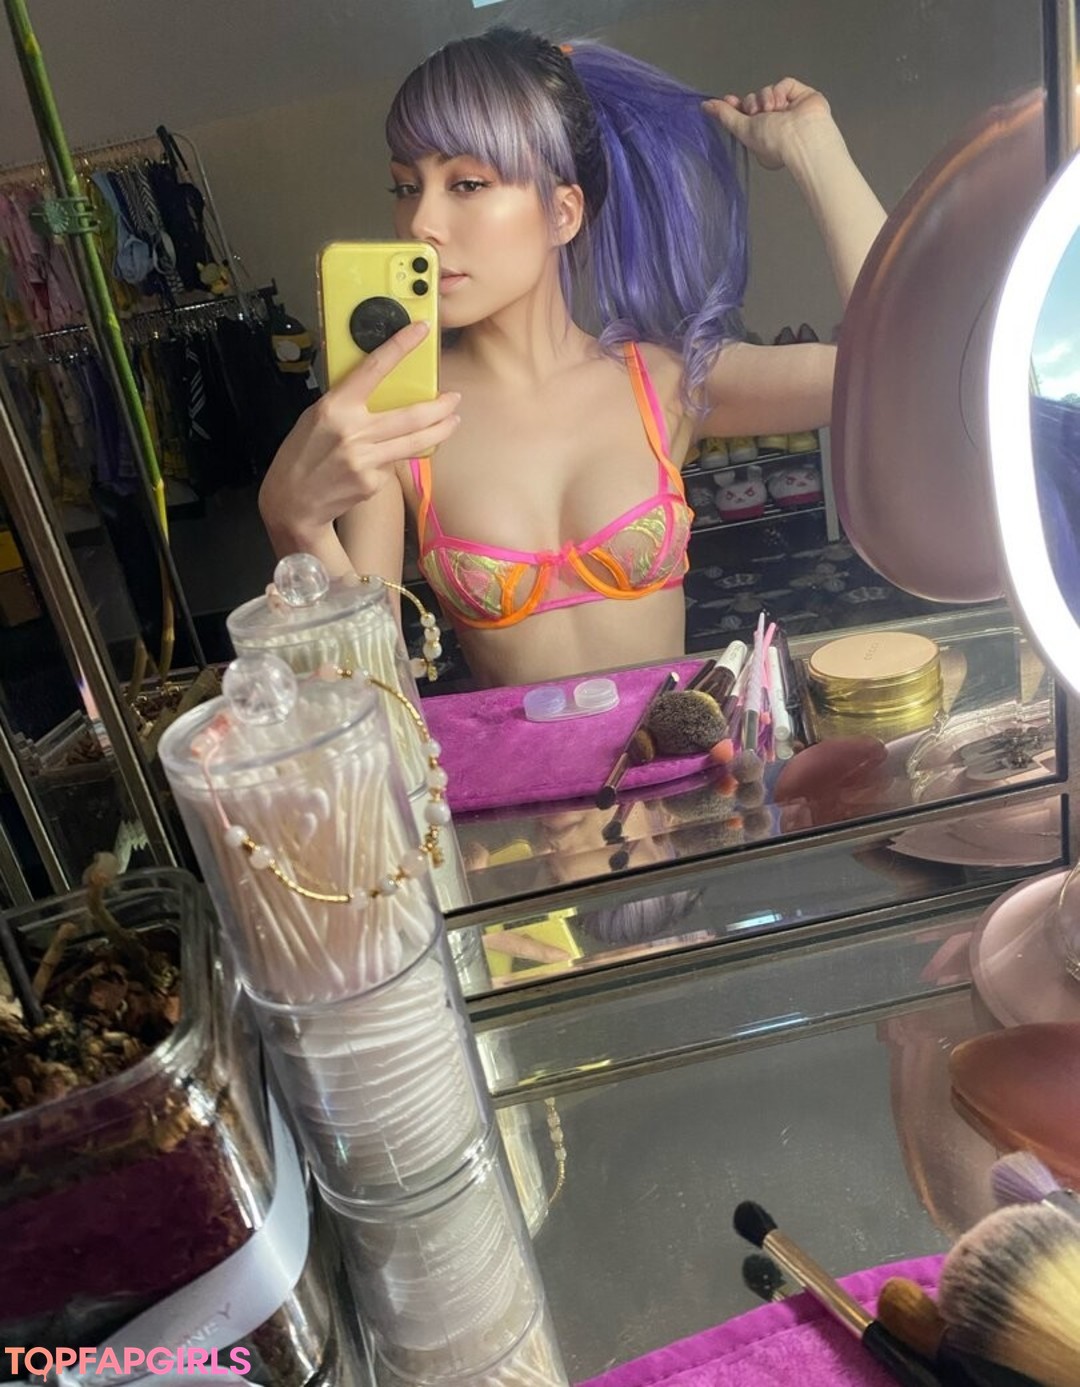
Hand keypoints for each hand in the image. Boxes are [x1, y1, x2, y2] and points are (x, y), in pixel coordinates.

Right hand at [258, 321, 460, 546]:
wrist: (293, 502)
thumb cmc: (301, 456)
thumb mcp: (315, 418)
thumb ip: (346, 404)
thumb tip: (378, 391)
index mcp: (335, 407)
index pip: (374, 368)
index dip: (400, 346)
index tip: (421, 331)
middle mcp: (353, 431)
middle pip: (411, 415)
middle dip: (439, 407)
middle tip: (454, 399)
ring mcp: (364, 459)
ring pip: (414, 442)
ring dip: (439, 431)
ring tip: (451, 423)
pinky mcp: (372, 482)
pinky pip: (392, 465)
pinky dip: (392, 462)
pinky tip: (379, 465)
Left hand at [704, 78, 833, 170]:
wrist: (801, 137)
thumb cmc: (774, 142)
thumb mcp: (743, 130)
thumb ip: (725, 116)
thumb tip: (706, 107)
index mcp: (762, 138)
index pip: (744, 116)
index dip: (735, 106)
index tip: (728, 100)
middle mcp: (776, 124)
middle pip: (754, 102)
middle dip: (751, 104)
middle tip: (756, 112)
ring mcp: (790, 110)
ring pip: (767, 92)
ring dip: (765, 98)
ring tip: (772, 110)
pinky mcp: (802, 97)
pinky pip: (785, 84)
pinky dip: (781, 90)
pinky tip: (782, 102)